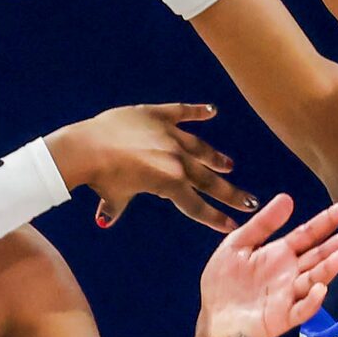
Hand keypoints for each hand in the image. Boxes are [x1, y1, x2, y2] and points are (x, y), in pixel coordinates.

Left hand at [49, 105, 258, 232]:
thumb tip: (104, 221)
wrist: (87, 148)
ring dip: (215, 157)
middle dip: (229, 192)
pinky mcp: (158, 115)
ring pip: (199, 147)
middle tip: (250, 201)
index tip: (232, 225)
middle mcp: (176, 159)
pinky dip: (197, 111)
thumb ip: (114, 209)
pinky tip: (212, 111)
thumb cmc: (100, 178)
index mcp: (168, 183)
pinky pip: (182, 111)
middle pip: (207, 179)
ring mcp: (169, 135)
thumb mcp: (113, 198)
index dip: (214, 217)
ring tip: (228, 165)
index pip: (195, 205)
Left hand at [198, 195, 337, 336]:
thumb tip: (287, 198)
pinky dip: (311, 301)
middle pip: (321, 255)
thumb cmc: (223, 282)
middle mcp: (291, 273)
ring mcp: (289, 296)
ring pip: (315, 279)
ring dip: (331, 268)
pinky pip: (301, 309)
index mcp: (282, 252)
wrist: (210, 318)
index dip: (330, 219)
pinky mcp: (282, 318)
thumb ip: (262, 224)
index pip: (311, 233)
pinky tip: (320, 289)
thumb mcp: (237, 245)